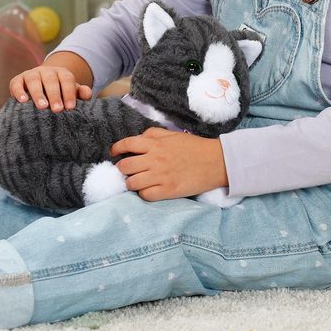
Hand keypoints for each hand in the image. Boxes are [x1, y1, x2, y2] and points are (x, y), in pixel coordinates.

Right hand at [9, 65, 91, 110]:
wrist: (42, 86)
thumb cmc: (60, 94)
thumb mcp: (71, 92)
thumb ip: (80, 93)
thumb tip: (88, 94)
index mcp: (61, 73)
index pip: (66, 79)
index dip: (69, 92)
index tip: (70, 107)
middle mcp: (46, 71)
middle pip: (50, 79)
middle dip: (54, 94)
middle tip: (57, 109)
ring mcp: (31, 74)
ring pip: (33, 80)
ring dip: (38, 93)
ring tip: (42, 106)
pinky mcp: (17, 80)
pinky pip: (16, 84)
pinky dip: (18, 91)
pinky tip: (23, 101)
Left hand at [110, 128, 228, 200]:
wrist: (216, 161)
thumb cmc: (194, 147)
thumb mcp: (172, 134)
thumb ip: (153, 134)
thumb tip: (137, 140)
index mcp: (155, 144)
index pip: (126, 144)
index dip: (116, 149)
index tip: (114, 154)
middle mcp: (155, 159)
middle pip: (125, 166)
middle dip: (123, 169)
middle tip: (129, 170)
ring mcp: (161, 176)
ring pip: (132, 183)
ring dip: (132, 183)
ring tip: (138, 182)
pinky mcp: (168, 191)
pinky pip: (145, 195)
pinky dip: (144, 193)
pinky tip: (149, 190)